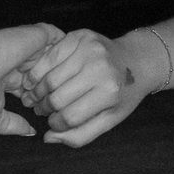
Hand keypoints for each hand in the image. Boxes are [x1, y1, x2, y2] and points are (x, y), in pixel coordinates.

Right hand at [0, 23, 60, 137]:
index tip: (45, 111)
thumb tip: (31, 132)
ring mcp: (28, 48)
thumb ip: (14, 125)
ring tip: (69, 83)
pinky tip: (71, 63)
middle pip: (48, 73)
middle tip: (57, 100)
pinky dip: (67, 49)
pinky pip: (60, 38)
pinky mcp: (36, 35)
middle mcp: (20, 63)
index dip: (43, 100)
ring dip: (63, 70)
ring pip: (56, 57)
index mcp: (9, 79)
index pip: (34, 88)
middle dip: (56, 88)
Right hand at [21, 27, 161, 147]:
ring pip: (49, 79)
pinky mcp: (79, 35)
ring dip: (38, 91)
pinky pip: (48, 57)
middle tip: (41, 110)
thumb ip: (80, 135)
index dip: (56, 124)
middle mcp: (100, 69)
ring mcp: (89, 49)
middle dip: (44, 108)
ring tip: (37, 97)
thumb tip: (48, 138)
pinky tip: (37, 80)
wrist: (137, 61)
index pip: (70, 117)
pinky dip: (38, 71)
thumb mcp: (108, 120)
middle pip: (57, 98)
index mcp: (110, 93)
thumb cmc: (122, 94)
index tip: (54, 124)